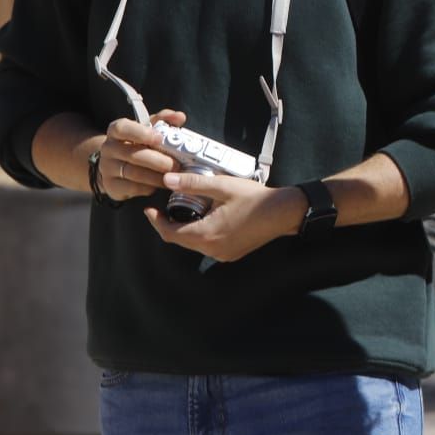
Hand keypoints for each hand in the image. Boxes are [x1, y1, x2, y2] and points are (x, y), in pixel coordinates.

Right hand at [96, 109, 186, 201]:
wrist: (117, 165)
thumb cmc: (139, 143)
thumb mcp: (149, 128)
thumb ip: (164, 120)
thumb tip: (180, 117)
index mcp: (116, 130)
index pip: (122, 128)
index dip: (141, 133)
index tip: (160, 138)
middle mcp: (108, 148)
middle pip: (133, 155)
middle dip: (159, 161)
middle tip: (177, 164)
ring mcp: (107, 168)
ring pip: (135, 173)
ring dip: (158, 176)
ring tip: (174, 175)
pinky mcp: (111, 186)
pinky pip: (133, 188)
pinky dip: (150, 187)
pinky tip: (162, 184)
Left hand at [146, 173, 305, 261]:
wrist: (284, 212)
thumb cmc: (255, 198)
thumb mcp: (223, 186)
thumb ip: (193, 183)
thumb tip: (167, 180)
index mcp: (207, 235)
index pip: (170, 233)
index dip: (156, 221)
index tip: (149, 209)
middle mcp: (212, 250)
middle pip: (180, 240)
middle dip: (170, 224)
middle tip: (166, 207)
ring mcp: (222, 254)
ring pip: (193, 244)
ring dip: (186, 229)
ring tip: (188, 209)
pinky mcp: (231, 254)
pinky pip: (207, 246)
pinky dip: (201, 234)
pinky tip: (207, 218)